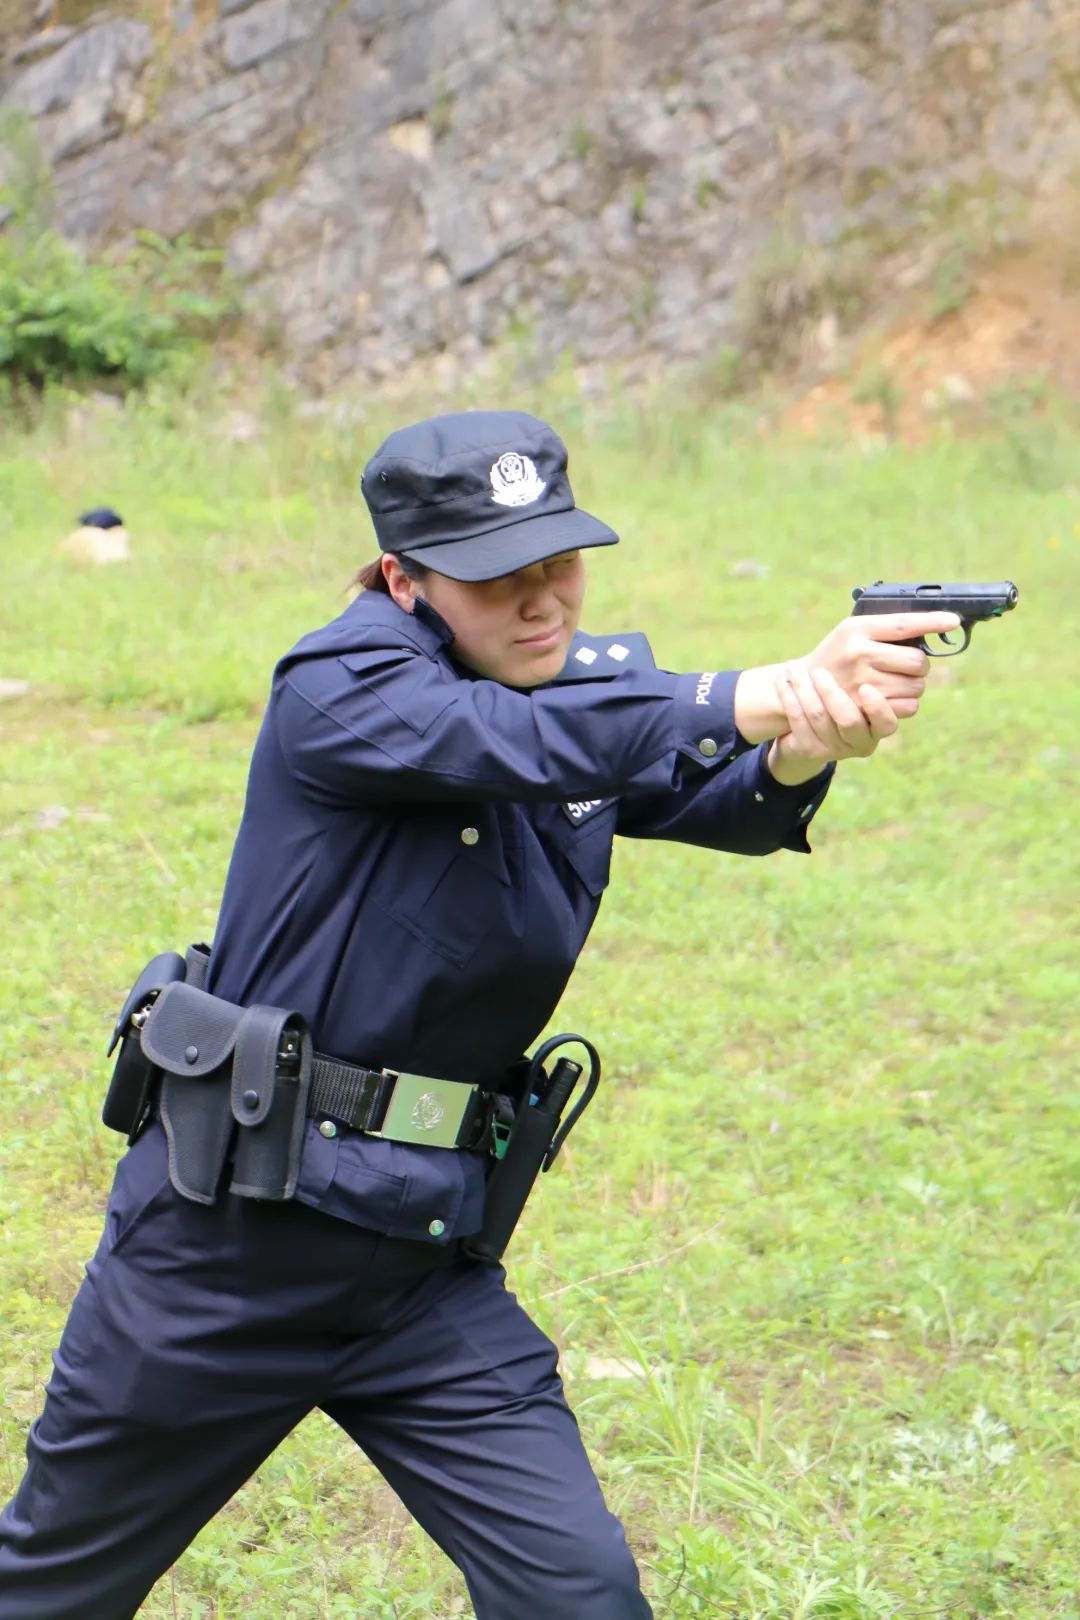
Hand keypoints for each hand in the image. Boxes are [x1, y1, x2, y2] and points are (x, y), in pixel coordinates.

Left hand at [766, 663, 901, 785]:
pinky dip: (788, 696)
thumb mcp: (865, 689)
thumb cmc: (847, 696)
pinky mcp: (808, 749)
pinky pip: (796, 720)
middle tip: (818, 671)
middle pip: (848, 720)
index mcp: (880, 727)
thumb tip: (902, 639)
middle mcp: (861, 742)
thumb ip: (880, 671)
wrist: (813, 729)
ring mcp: (834, 749)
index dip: (877, 707)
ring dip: (804, 688)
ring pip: (818, 717)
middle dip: (831, 694)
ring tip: (793, 667)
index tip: (865, 687)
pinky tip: (783, 679)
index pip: (886, 722)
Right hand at [801, 612, 959, 716]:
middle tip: (904, 665)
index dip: (933, 622)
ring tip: (894, 682)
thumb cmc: (838, 655)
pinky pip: (909, 707)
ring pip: (917, 686)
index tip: (953, 621)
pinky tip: (892, 698)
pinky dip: (907, 703)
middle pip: (917, 660)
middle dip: (918, 665)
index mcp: (857, 630)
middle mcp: (859, 654)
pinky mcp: (866, 709)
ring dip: (913, 685)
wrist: (805, 686)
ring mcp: (862, 684)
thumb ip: (885, 629)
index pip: (904, 624)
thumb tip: (932, 628)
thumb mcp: (853, 632)